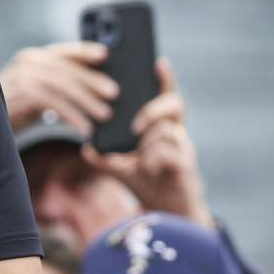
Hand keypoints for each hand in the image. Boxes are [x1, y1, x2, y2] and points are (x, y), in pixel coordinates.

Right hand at [0, 41, 119, 134]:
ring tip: (104, 115)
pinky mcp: (16, 94)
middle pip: (66, 68)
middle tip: (115, 94)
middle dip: (92, 80)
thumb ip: (59, 86)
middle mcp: (25, 62)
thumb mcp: (39, 94)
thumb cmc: (17, 111)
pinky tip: (84, 128)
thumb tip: (98, 89)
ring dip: (86, 100)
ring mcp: (19, 76)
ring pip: (61, 84)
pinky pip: (51, 101)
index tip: (106, 55)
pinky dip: (71, 115)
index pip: (63, 50)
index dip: (84, 50)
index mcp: (32, 58)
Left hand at [80, 59, 213, 228]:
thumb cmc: (145, 180)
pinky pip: (169, 151)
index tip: (158, 62)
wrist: (165, 210)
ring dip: (148, 145)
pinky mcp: (187, 163)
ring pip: (166, 130)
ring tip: (142, 161)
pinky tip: (149, 169)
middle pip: (173, 105)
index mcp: (158, 126)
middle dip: (151, 111)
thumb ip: (103, 155)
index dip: (164, 79)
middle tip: (135, 128)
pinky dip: (153, 160)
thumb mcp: (118, 166)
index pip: (163, 96)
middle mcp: (174, 132)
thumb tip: (86, 146)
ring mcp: (183, 146)